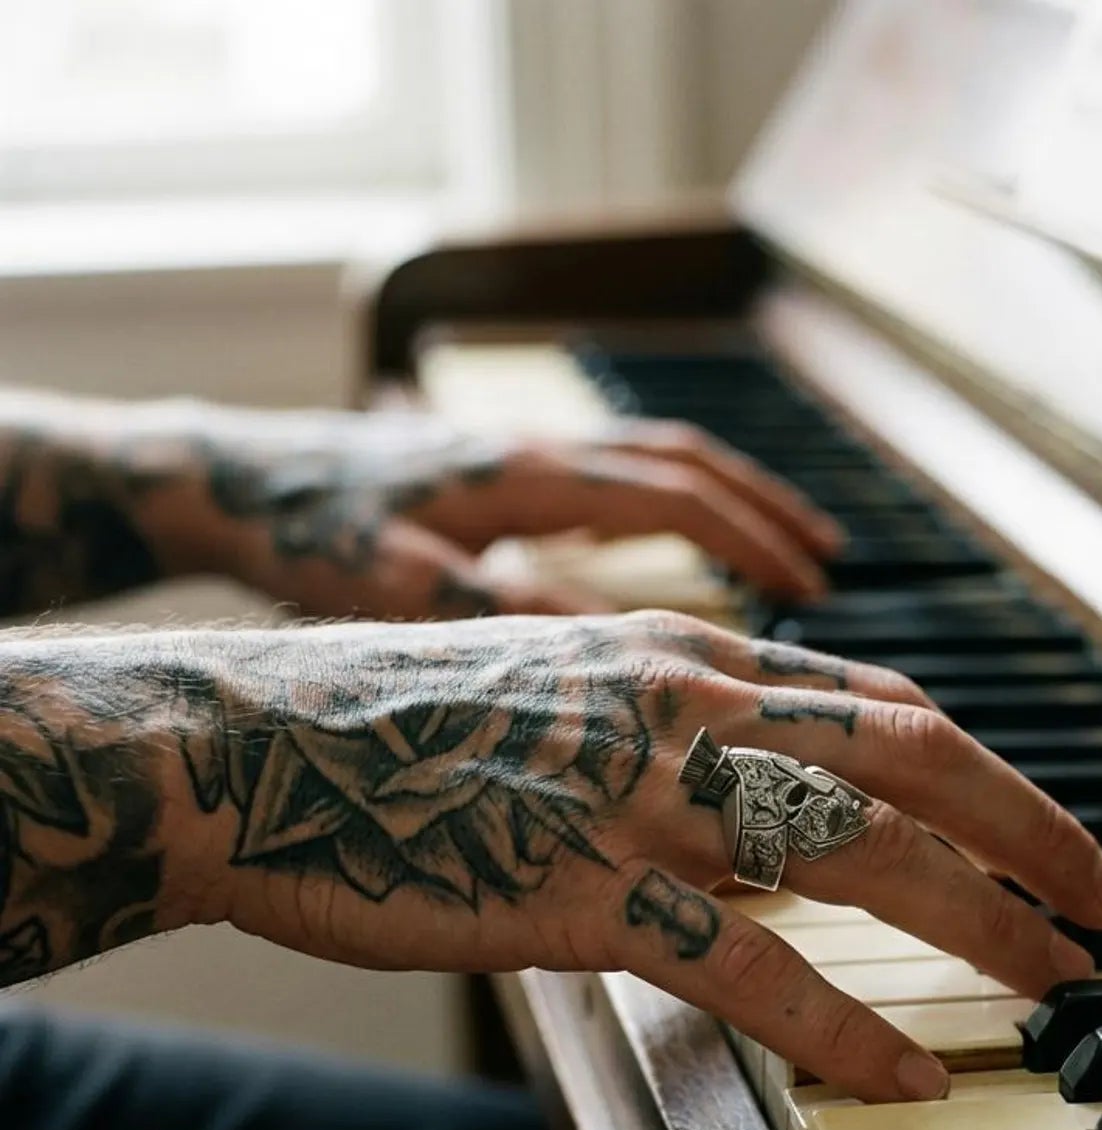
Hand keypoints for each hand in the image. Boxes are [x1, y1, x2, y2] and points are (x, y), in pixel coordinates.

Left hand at [138, 407, 840, 618]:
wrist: (221, 477)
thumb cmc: (296, 533)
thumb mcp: (392, 584)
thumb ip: (496, 615)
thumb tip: (606, 653)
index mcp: (525, 476)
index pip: (672, 493)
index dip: (751, 536)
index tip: (812, 582)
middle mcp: (537, 453)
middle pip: (685, 462)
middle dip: (766, 507)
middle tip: (830, 558)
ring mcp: (520, 459)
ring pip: (652, 464)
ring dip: (725, 502)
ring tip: (781, 553)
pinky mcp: (498, 477)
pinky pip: (610, 483)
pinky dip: (665, 513)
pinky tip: (670, 559)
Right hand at [146, 611, 1101, 1101]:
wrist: (240, 741)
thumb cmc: (392, 724)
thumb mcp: (557, 692)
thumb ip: (670, 736)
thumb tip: (762, 809)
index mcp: (681, 657)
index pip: (880, 700)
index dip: (983, 767)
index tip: (1042, 826)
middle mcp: (681, 706)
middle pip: (911, 754)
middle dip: (1032, 830)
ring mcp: (634, 797)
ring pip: (857, 851)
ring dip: (981, 920)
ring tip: (1059, 981)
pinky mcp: (575, 892)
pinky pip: (744, 970)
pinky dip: (841, 1027)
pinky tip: (906, 1078)